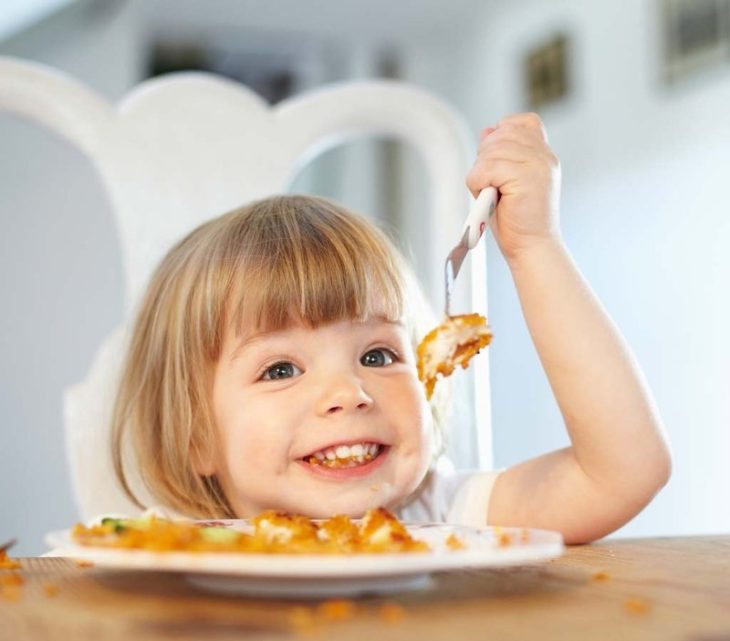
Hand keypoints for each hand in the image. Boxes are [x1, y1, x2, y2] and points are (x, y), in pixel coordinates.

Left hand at [465, 113, 561, 262]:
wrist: (531, 246)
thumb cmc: (516, 220)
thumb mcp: (505, 180)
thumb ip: (499, 155)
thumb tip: (487, 130)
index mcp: (543, 154)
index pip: (521, 122)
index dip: (502, 136)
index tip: (498, 165)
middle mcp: (544, 155)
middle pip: (500, 134)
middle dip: (486, 159)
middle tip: (494, 186)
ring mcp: (538, 164)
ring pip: (490, 151)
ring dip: (481, 176)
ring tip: (495, 195)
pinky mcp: (527, 176)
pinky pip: (485, 169)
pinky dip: (478, 185)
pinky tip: (492, 199)